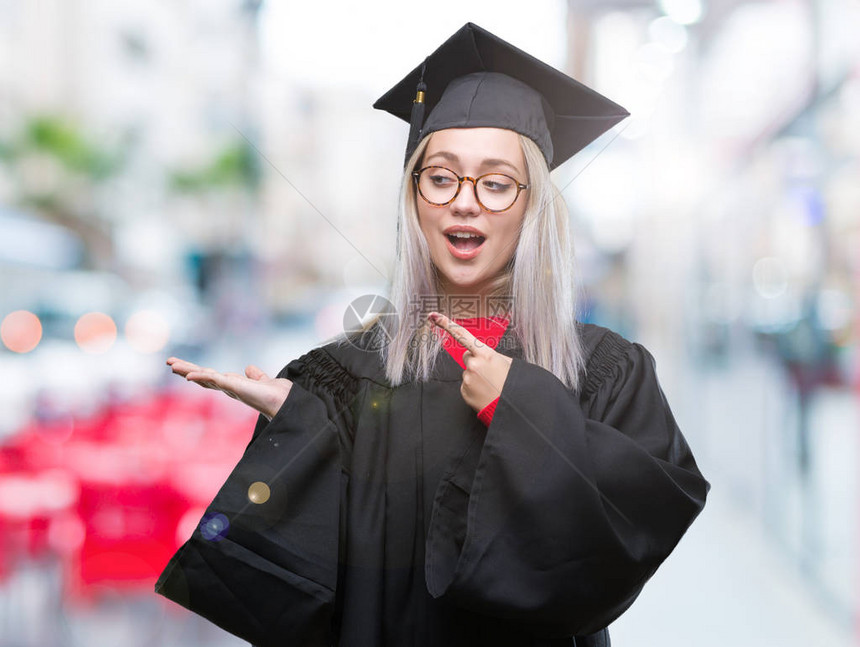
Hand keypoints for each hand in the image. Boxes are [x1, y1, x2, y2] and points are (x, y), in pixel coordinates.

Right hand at [167, 357, 292, 421]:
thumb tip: (249, 368)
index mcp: (233, 385)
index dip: (196, 372)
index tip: (182, 366)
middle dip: (186, 370)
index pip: (210, 377)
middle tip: (169, 362)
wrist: (286, 401)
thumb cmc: (276, 395)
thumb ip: (256, 376)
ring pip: (204, 378)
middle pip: (202, 377)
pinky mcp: (235, 387)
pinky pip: (215, 380)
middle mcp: (229, 387)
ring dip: (188, 371)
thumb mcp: (262, 381)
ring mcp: (230, 388)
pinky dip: (202, 377)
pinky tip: (190, 375)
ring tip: (172, 364)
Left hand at [428, 311, 511, 412]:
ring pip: (467, 372)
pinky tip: (484, 392)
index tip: (434, 316)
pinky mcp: (464, 392)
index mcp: (485, 354)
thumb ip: (491, 356)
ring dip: (476, 376)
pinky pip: (466, 385)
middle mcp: (473, 365)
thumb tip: (482, 355)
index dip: (446, 324)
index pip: (462, 335)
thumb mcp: (508, 363)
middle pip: (466, 356)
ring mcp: (467, 379)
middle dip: (475, 361)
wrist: (511, 407)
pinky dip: (473, 388)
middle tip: (490, 373)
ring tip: (490, 385)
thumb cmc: (512, 383)